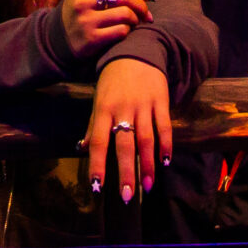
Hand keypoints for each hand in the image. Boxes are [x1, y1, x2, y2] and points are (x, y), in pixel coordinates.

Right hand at [55, 0, 149, 62]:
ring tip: (136, 21)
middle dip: (141, 4)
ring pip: (125, 14)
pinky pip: (120, 31)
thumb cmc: (76, 12)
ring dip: (135, 18)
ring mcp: (85, 21)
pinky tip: (126, 31)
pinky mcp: (91, 39)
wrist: (57, 41)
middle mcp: (81, 1)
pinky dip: (128, 31)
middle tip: (146, 11)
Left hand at [84, 56, 171, 202]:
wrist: (136, 52)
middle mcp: (122, 108)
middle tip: (127, 196)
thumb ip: (93, 126)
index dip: (97, 164)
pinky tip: (165, 161)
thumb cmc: (113, 81)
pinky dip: (166, 144)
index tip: (97, 187)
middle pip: (124, 144)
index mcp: (103, 109)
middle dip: (126, 172)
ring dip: (147, 164)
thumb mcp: (98, 100)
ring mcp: (143, 104)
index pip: (98, 141)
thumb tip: (81, 149)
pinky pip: (164, 126)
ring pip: (146, 138)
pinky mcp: (160, 100)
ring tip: (147, 186)